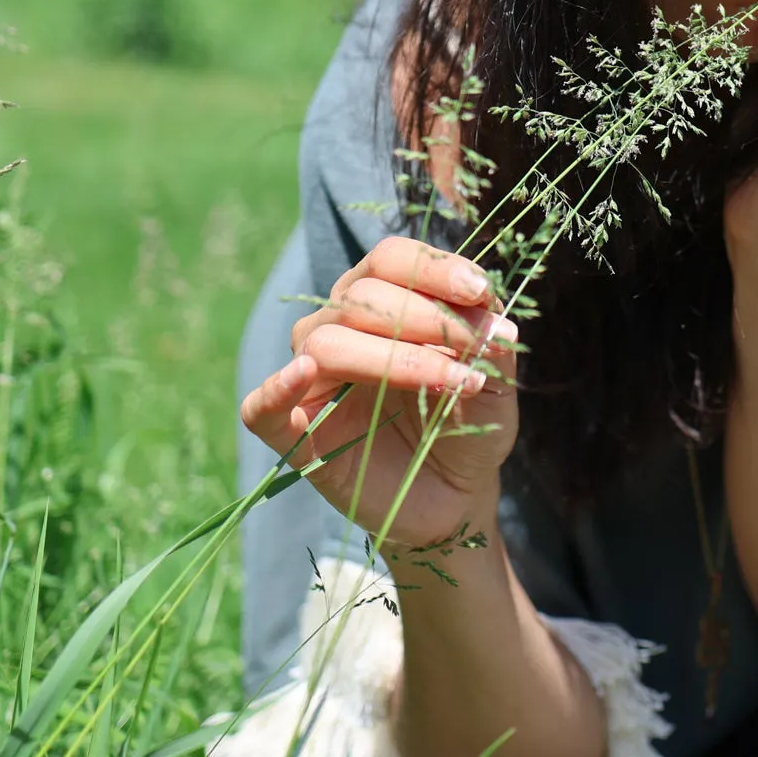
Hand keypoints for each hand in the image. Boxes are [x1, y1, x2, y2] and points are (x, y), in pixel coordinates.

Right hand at [239, 236, 518, 550]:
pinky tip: (301, 374)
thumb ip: (491, 346)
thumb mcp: (495, 382)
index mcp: (382, 301)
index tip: (480, 292)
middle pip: (361, 296)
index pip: (391, 259)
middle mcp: (338, 328)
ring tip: (452, 380)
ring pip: (327, 343)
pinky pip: (262, 406)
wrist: (453, 496)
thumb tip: (492, 316)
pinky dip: (276, 388)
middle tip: (476, 352)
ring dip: (395, 358)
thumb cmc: (467, 423)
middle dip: (427, 318)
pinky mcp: (294, 434)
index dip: (433, 270)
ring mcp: (312, 380)